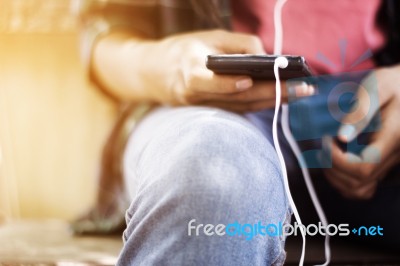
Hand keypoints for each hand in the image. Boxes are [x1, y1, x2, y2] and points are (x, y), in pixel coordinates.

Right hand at [142, 30, 313, 111]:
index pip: (207, 82)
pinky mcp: (210, 113)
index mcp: (188, 71)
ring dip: (272, 101)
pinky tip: (280, 99)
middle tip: (300, 89)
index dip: (228, 83)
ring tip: (298, 94)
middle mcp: (194, 95)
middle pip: (235, 98)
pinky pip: (238, 109)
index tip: (252, 80)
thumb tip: (266, 58)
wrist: (156, 74)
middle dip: (270, 94)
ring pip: (240, 107)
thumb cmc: (185, 50)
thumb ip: (237, 45)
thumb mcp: (207, 37)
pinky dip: (260, 104)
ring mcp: (203, 108)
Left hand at [323, 66, 399, 199]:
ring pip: (360, 190)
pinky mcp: (384, 164)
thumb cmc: (394, 83)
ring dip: (336, 177)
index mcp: (394, 137)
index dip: (338, 161)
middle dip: (332, 167)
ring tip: (327, 154)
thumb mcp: (378, 87)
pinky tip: (336, 163)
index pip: (364, 167)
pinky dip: (345, 182)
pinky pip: (364, 187)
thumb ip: (361, 112)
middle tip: (324, 145)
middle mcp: (394, 155)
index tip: (327, 140)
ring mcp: (390, 162)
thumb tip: (342, 137)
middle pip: (359, 182)